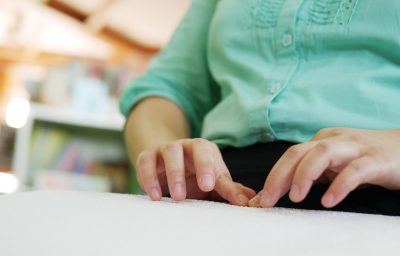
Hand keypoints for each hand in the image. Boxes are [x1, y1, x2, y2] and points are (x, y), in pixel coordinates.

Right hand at [136, 138, 255, 205]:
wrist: (164, 165)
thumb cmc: (194, 174)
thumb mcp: (211, 180)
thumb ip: (228, 189)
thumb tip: (250, 202)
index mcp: (205, 149)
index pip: (211, 156)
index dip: (212, 169)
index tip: (211, 186)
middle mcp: (187, 145)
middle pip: (194, 147)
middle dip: (200, 166)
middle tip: (203, 188)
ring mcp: (166, 149)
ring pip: (170, 152)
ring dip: (174, 174)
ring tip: (178, 197)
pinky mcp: (147, 156)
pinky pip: (146, 163)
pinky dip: (149, 178)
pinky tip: (154, 196)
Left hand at [249, 128, 399, 207]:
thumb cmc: (366, 160)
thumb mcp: (334, 166)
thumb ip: (312, 175)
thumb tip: (280, 192)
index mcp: (321, 141)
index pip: (290, 156)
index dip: (272, 177)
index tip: (260, 200)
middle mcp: (333, 140)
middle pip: (297, 152)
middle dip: (278, 177)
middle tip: (267, 201)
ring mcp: (354, 148)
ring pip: (321, 154)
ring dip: (304, 175)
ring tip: (295, 197)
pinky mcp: (376, 160)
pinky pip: (354, 170)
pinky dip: (339, 185)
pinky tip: (329, 201)